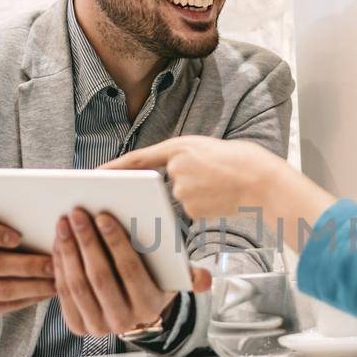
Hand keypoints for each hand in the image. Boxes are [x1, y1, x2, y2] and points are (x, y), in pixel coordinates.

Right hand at [0, 214, 55, 336]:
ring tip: (55, 280)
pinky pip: (4, 305)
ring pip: (1, 288)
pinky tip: (46, 293)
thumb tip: (47, 228)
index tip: (18, 237)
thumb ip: (2, 230)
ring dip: (33, 285)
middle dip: (27, 264)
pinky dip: (29, 299)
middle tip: (53, 264)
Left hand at [53, 207, 211, 336]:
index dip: (115, 243)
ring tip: (64, 223)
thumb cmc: (153, 284)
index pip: (130, 271)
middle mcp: (123, 321)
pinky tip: (59, 242)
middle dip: (87, 242)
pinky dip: (59, 265)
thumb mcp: (174, 280)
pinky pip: (63, 293)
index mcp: (149, 306)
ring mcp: (97, 326)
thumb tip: (205, 279)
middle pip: (99, 277)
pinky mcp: (77, 326)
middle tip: (78, 214)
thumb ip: (190, 276)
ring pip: (77, 284)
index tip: (104, 217)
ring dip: (68, 251)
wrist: (134, 313)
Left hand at [105, 136, 289, 220]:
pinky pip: (192, 211)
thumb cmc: (240, 162)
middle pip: (167, 182)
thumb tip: (173, 180)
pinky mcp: (192, 208)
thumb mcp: (207, 151)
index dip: (114, 166)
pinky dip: (205, 206)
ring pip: (181, 198)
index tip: (95, 174)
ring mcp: (183, 188)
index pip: (137, 158)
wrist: (262, 179)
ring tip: (222, 185)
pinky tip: (222, 198)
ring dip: (199, 195)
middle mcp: (176, 166)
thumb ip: (186, 161)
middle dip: (182, 184)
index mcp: (180, 146)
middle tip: (206, 180)